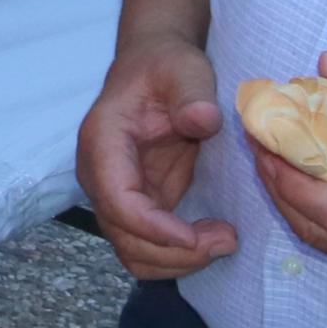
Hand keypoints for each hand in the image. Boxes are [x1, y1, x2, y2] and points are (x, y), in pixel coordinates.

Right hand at [77, 33, 236, 279]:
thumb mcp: (184, 69)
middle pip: (123, 236)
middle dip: (173, 252)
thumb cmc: (166, 66)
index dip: (153, 227)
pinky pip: (148, 246)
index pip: (116, 200)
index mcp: (103, 141)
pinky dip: (177, 256)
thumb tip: (202, 120)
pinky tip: (211, 238)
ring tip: (223, 242)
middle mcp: (100, 174)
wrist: (155, 67)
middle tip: (226, 240)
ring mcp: (116, 193)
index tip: (195, 237)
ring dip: (175, 262)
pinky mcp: (137, 203)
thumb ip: (192, 93)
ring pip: (132, 251)